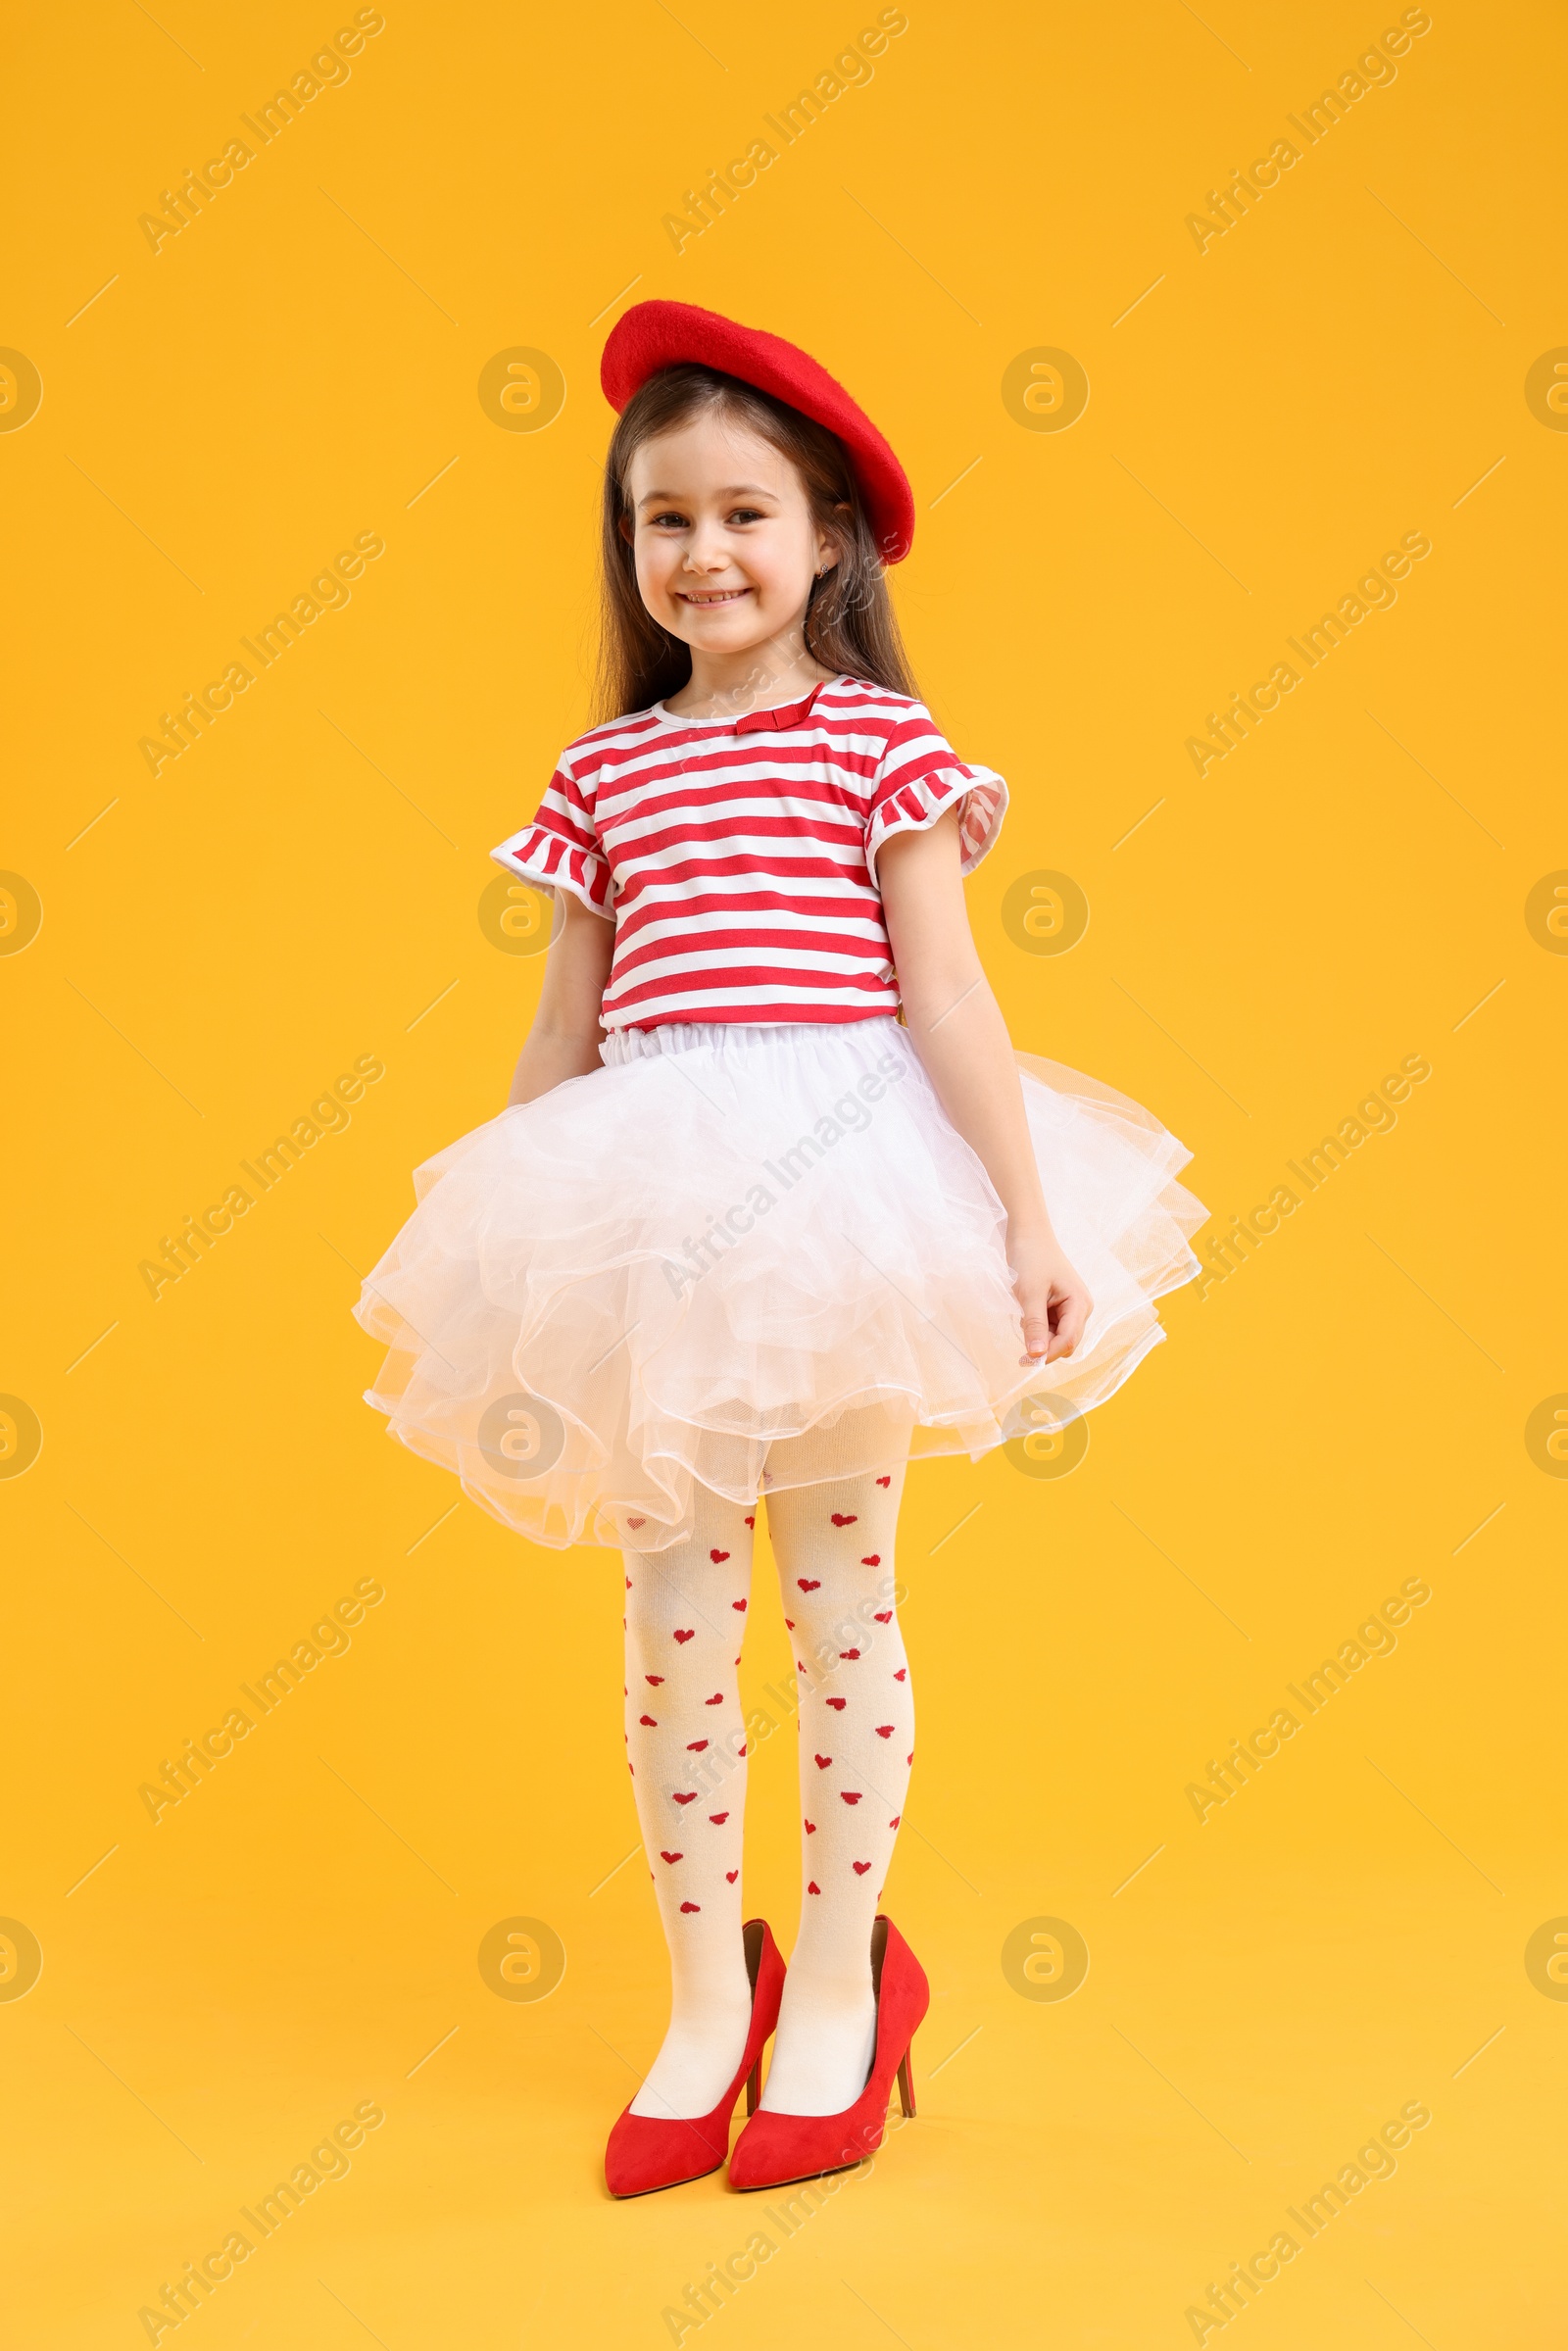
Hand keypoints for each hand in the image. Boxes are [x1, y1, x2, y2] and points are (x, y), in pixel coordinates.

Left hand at [1009, 1223, 1092, 1366]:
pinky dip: (1035, 1326)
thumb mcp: (1029, 1293)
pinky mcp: (1059, 1305)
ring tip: (1023, 1313)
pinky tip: (1025, 1311)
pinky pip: (1049, 1326)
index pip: (1068, 1341)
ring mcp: (1070, 1307)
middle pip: (1065, 1342)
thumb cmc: (1031, 1258)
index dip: (1048, 1354)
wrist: (1027, 1232)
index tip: (1024, 1360)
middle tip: (1020, 1337)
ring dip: (1038, 1335)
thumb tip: (1036, 1356)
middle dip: (1043, 1346)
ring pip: (1055, 1336)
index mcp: (1080, 1304)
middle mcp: (1080, 1308)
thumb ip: (1034, 1325)